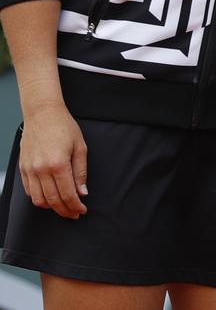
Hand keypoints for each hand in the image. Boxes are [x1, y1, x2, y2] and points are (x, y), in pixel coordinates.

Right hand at [19, 103, 87, 218]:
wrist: (43, 113)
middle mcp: (42, 169)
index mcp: (58, 163)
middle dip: (65, 211)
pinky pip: (29, 191)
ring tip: (62, 206)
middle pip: (53, 201)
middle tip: (74, 213)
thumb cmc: (63, 126)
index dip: (76, 206)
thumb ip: (81, 172)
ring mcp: (30, 169)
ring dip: (51, 207)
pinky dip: (39, 198)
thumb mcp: (80, 146)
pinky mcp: (23, 168)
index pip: (68, 194)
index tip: (81, 210)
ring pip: (39, 200)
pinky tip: (49, 197)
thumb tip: (82, 192)